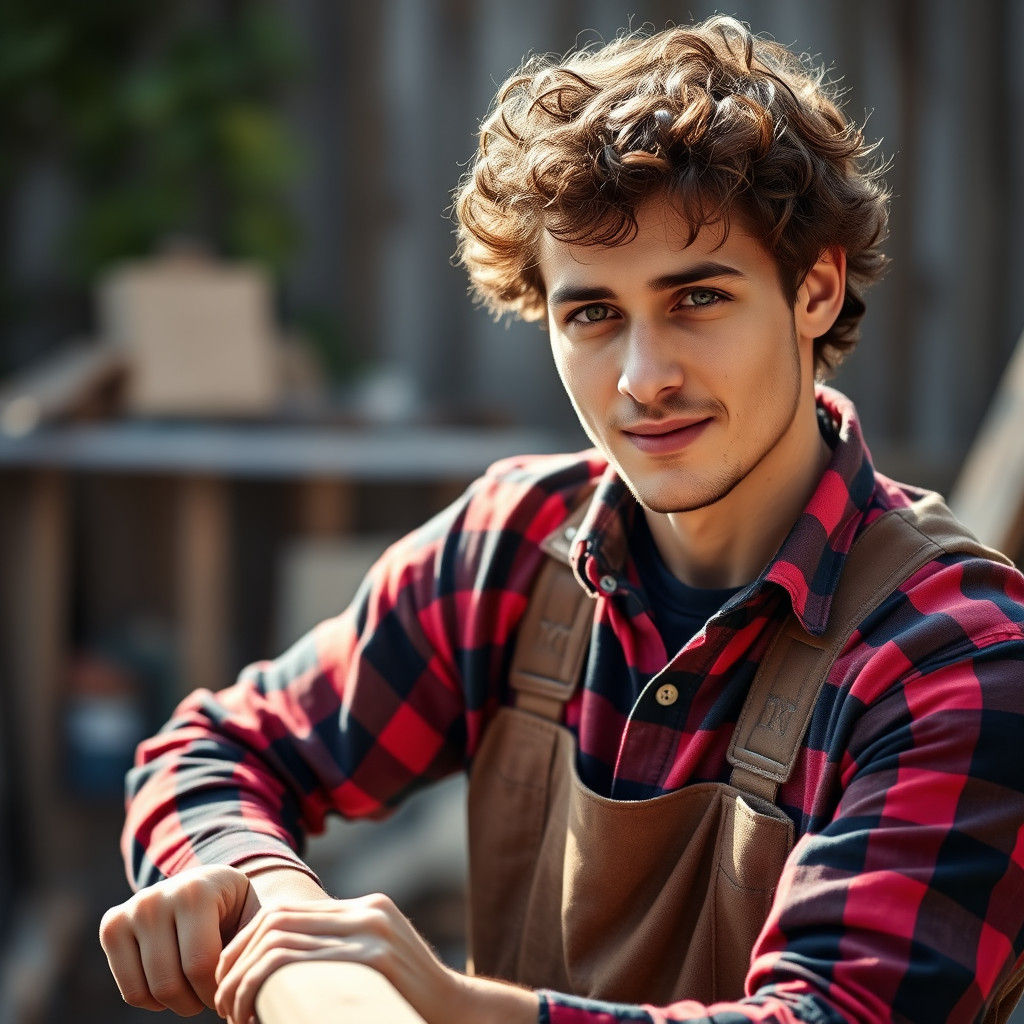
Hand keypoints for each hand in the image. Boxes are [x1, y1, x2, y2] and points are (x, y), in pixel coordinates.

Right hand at [99, 864, 255, 1015]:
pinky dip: (153, 1001)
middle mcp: (157, 896)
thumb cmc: (238, 910)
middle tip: (213, 996)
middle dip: (197, 1001)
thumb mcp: (257, 917)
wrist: (209, 885)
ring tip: (197, 989)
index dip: (218, 990)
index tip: (231, 986)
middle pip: (170, 983)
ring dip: (177, 1003)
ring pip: (149, 991)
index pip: (201, 966)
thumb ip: (260, 944)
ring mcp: (131, 909)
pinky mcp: (112, 926)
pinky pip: (130, 991)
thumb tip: (266, 981)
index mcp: (196, 891)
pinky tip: (175, 981)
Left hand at [213, 892, 538, 1023]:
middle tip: (222, 1001)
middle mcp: (366, 911)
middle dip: (236, 959)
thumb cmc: (411, 1002)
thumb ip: (343, 952)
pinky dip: (261, 985)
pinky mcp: (374, 959)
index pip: (287, 911)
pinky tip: (253, 1013)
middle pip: (277, 919)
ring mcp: (371, 931)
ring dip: (242, 977)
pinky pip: (298, 963)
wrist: (461, 1015)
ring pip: (279, 939)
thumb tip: (285, 966)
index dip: (245, 943)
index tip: (228, 980)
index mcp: (365, 908)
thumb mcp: (376, 963)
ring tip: (233, 1012)